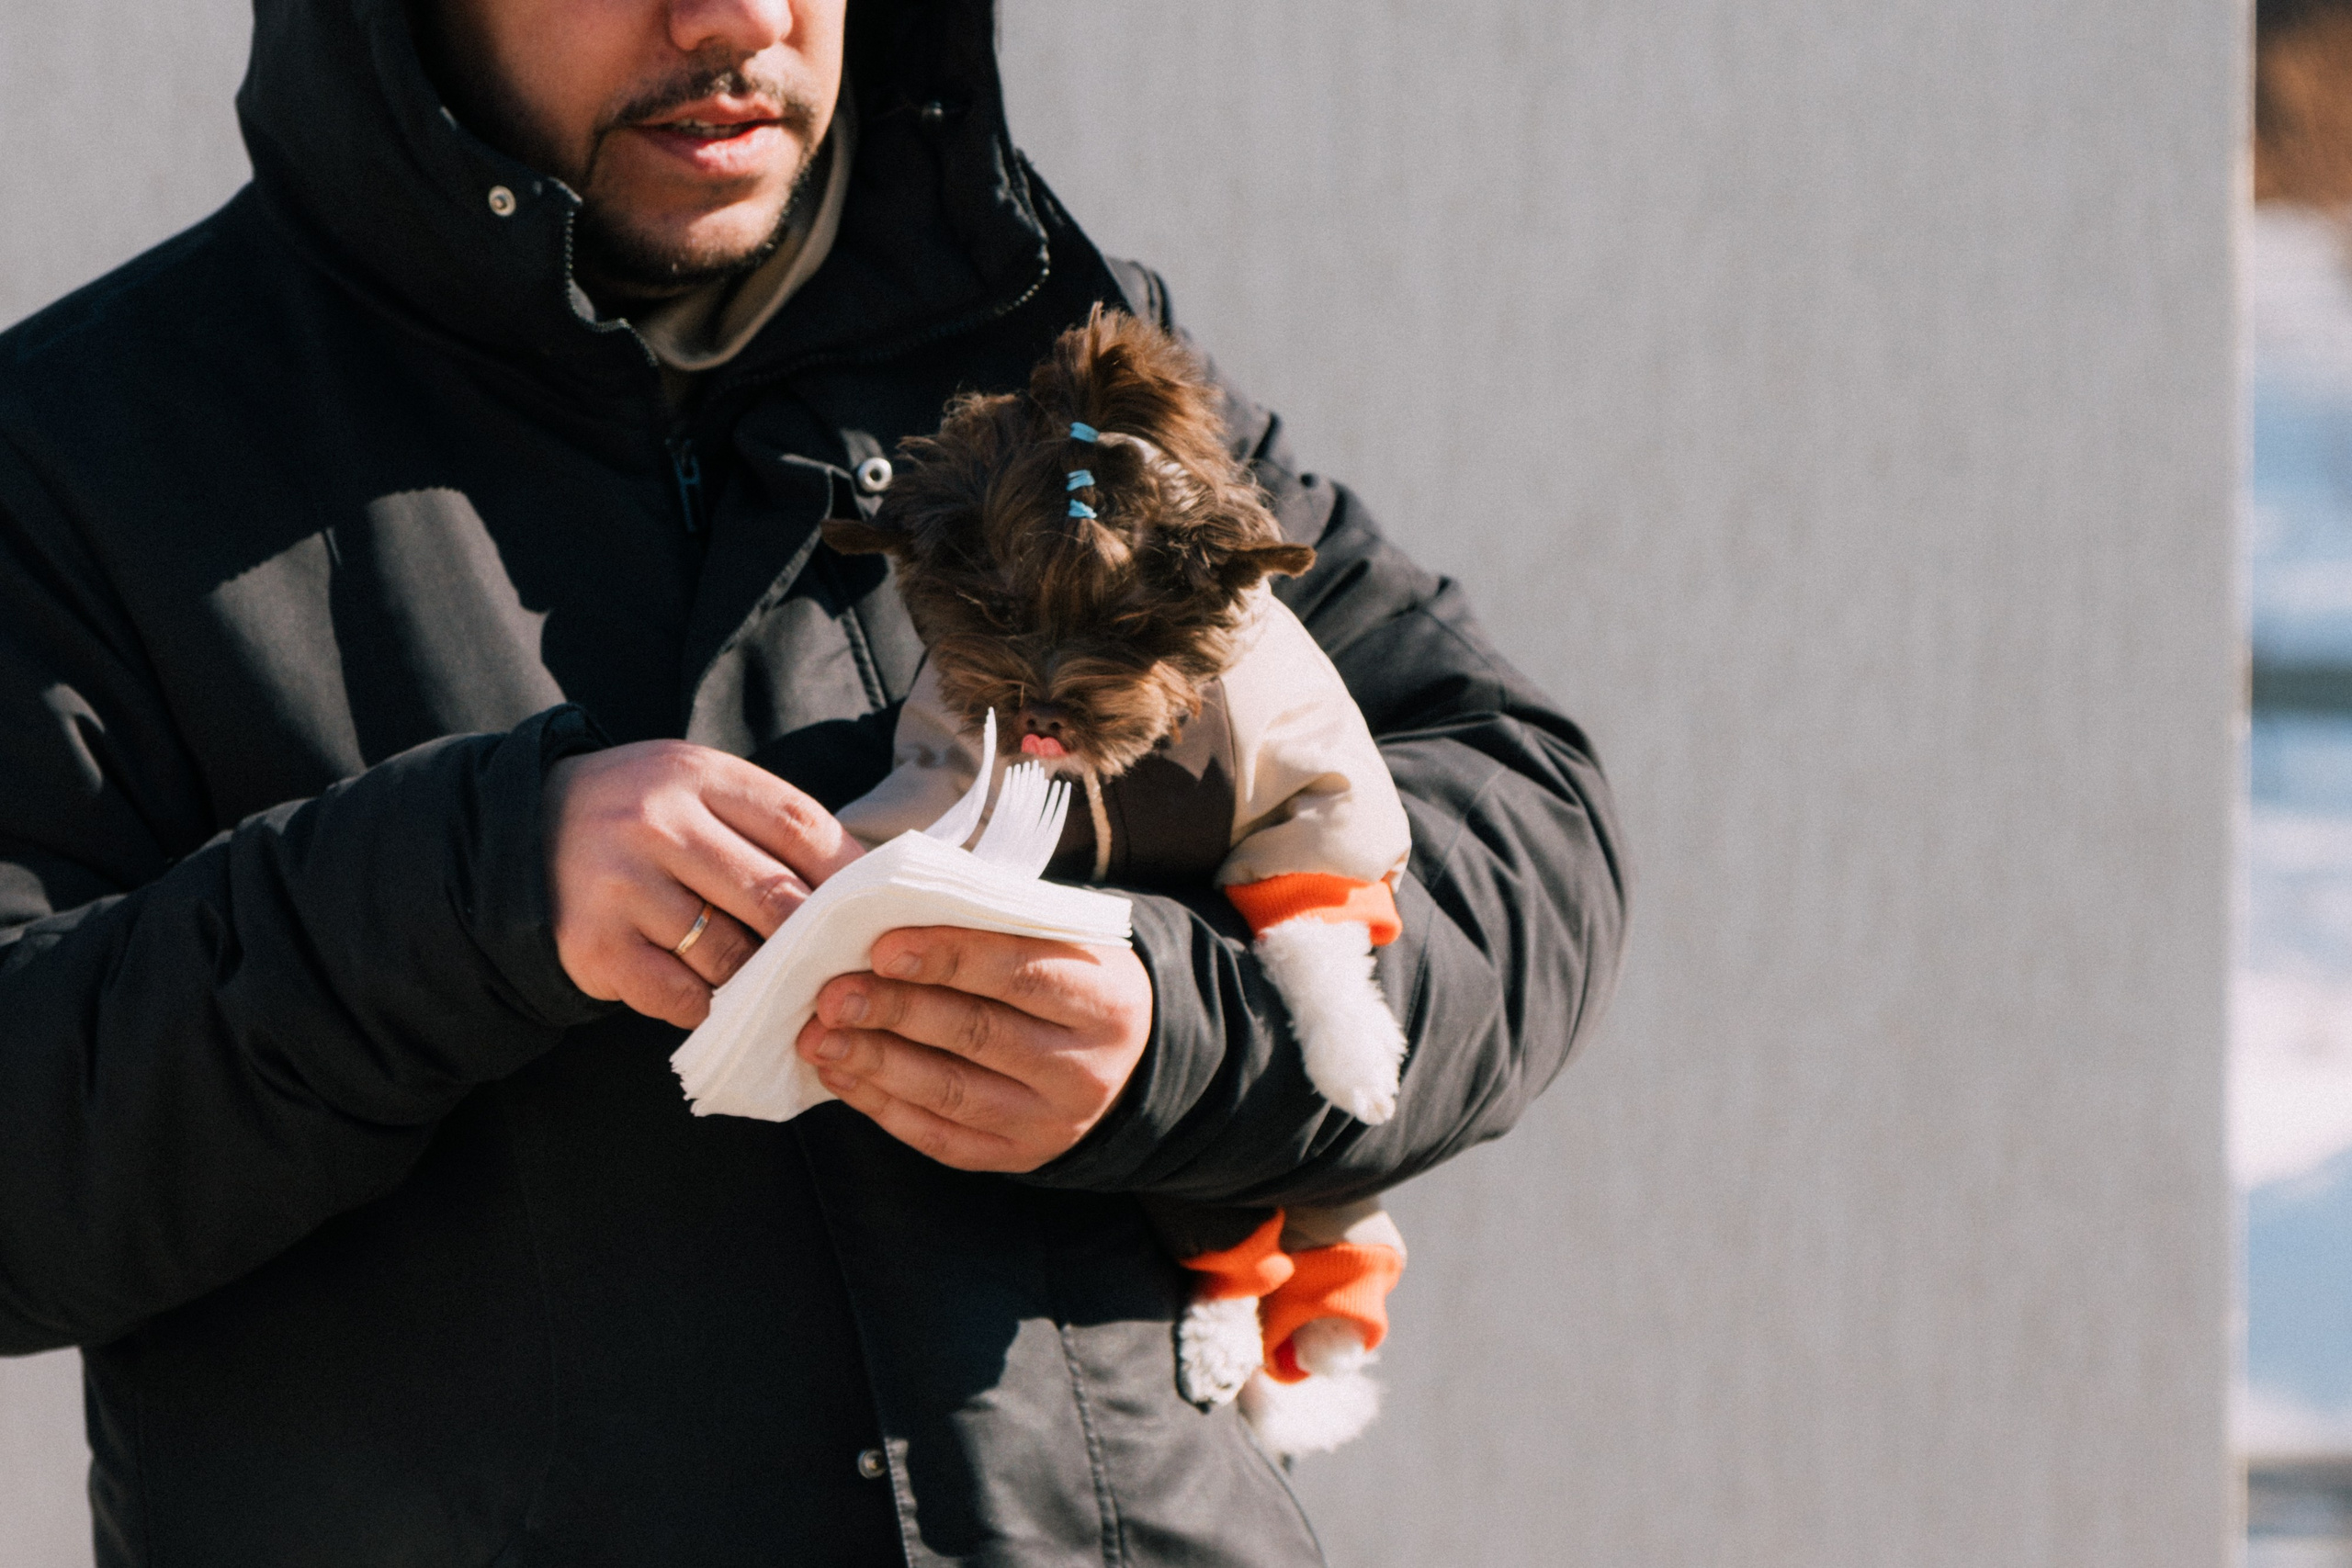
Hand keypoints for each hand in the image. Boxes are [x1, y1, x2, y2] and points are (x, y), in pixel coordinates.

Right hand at [543, 740, 862, 1027]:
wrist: (515, 835)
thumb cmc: (639, 817)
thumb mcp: (696, 787)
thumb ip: (766, 823)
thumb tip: (864, 883)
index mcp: (696, 774)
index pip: (799, 826)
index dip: (849, 875)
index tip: (873, 908)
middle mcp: (658, 823)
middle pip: (775, 896)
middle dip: (815, 939)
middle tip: (839, 963)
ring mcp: (622, 885)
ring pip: (732, 955)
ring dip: (759, 977)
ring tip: (771, 980)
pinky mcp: (595, 946)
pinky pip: (681, 996)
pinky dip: (707, 1005)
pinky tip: (711, 995)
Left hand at [794, 927, 1152, 1171]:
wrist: (1126, 1060)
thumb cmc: (1069, 977)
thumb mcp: (1059, 941)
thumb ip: (995, 928)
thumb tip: (893, 915)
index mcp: (1103, 998)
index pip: (1022, 973)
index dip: (950, 958)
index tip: (883, 948)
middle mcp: (1083, 1067)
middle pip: (978, 1035)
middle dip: (896, 1012)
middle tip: (833, 995)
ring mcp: (1050, 1121)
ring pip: (952, 1093)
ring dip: (876, 1063)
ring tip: (820, 1037)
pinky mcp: (1017, 1157)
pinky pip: (941, 1137)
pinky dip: (883, 1105)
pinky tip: (842, 1074)